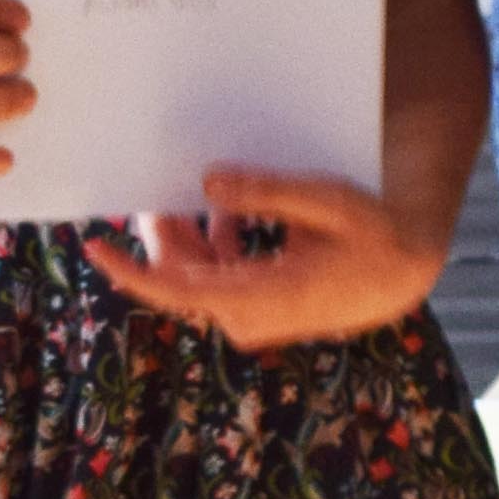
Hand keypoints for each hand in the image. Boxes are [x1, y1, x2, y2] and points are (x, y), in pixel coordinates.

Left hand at [80, 163, 444, 352]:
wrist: (402, 275)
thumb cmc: (372, 236)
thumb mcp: (324, 202)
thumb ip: (265, 192)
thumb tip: (207, 181)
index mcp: (263, 296)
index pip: (180, 291)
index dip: (133, 271)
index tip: (96, 247)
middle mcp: (250, 316)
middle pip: (181, 277)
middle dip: (163, 233)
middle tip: (155, 184)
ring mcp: (252, 317)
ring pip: (196, 277)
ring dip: (189, 236)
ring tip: (191, 190)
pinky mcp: (257, 309)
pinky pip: (217, 278)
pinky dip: (212, 246)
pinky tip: (224, 214)